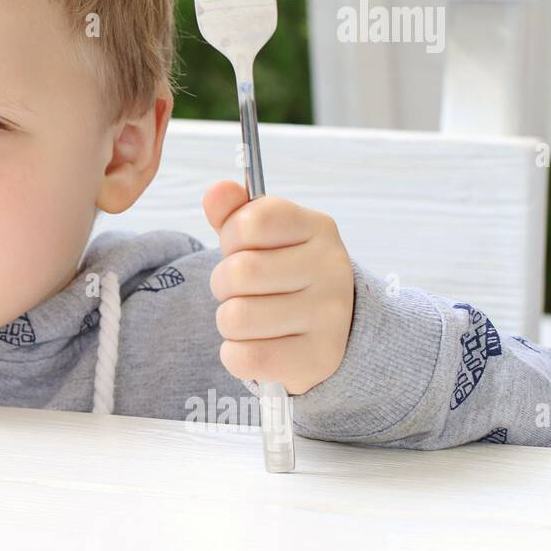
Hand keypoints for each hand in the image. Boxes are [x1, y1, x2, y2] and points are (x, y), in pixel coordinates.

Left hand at [202, 180, 355, 394]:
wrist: (334, 331)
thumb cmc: (286, 274)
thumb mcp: (264, 236)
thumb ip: (236, 212)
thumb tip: (216, 190)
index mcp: (318, 228)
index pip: (252, 221)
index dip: (230, 237)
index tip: (241, 248)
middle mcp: (332, 269)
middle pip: (238, 273)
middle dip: (223, 284)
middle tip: (242, 291)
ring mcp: (330, 316)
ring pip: (236, 318)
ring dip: (228, 321)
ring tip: (251, 318)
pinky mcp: (318, 360)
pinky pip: (244, 358)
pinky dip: (235, 354)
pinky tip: (256, 345)